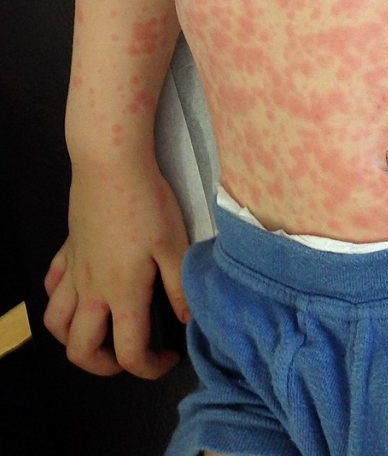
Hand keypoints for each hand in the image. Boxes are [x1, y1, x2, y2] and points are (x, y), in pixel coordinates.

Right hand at [43, 154, 190, 378]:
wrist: (111, 167)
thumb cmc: (148, 204)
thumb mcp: (176, 245)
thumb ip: (180, 287)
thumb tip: (187, 321)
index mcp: (122, 293)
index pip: (129, 351)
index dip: (149, 368)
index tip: (170, 360)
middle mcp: (92, 290)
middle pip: (80, 350)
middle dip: (104, 367)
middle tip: (130, 357)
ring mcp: (74, 270)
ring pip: (56, 323)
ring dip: (74, 339)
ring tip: (101, 333)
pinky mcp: (67, 249)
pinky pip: (52, 285)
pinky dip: (61, 299)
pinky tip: (79, 293)